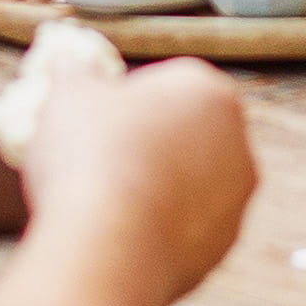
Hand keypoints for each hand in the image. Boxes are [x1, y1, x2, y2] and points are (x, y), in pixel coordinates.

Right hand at [19, 48, 256, 305]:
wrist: (109, 247)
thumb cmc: (90, 156)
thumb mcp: (68, 95)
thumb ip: (75, 71)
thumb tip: (68, 59)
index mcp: (208, 91)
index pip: (168, 83)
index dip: (127, 100)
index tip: (95, 120)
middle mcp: (237, 141)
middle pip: (186, 132)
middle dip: (151, 142)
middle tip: (99, 158)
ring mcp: (235, 198)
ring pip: (190, 182)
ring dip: (159, 186)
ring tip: (108, 201)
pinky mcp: (223, 246)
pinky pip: (186, 228)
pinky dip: (161, 228)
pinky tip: (124, 234)